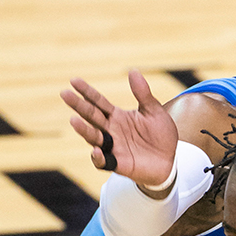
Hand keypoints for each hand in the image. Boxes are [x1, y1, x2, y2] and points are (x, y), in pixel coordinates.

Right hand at [60, 69, 178, 188]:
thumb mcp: (154, 111)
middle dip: (78, 105)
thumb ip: (143, 94)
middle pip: (91, 116)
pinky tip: (97, 150)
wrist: (170, 160)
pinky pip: (103, 162)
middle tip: (64, 94)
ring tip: (74, 121)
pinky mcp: (118, 164)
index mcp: (117, 116)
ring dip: (84, 130)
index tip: (73, 81)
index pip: (98, 102)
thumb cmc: (160, 135)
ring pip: (93, 137)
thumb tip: (133, 71)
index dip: (86, 92)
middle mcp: (110, 130)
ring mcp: (112, 147)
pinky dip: (98, 157)